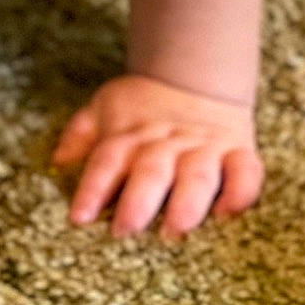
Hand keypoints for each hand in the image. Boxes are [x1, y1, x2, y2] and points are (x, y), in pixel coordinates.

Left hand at [52, 73, 263, 237]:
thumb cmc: (142, 105)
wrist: (196, 74)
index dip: (92, 189)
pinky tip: (228, 214)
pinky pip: (246, 173)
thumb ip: (81, 134)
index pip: (107, 160)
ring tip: (176, 229)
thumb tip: (58, 160)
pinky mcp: (238, 152)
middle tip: (125, 229)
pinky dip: (240, 193)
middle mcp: (167, 142)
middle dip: (138, 202)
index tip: (78, 218)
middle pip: (151, 171)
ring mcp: (205, 147)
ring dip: (187, 203)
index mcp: (130, 135)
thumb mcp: (104, 108)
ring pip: (198, 175)